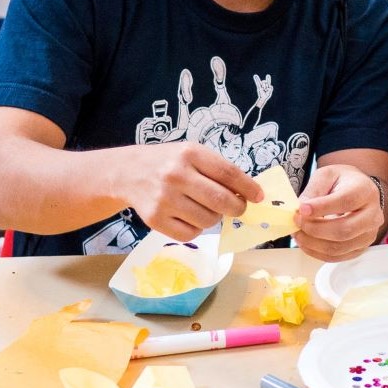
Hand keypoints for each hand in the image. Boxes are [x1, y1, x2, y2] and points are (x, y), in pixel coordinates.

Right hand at [113, 142, 263, 241]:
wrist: (128, 172)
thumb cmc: (168, 162)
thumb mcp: (192, 154)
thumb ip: (217, 170)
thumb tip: (248, 193)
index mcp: (190, 153)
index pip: (228, 174)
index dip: (248, 187)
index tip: (259, 196)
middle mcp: (176, 175)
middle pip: (221, 201)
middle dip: (237, 208)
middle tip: (238, 208)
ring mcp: (164, 199)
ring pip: (208, 221)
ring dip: (214, 218)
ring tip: (203, 207)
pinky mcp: (155, 220)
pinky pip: (190, 234)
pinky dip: (196, 229)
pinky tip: (189, 216)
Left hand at [294, 164, 382, 261]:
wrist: (357, 191)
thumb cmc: (342, 182)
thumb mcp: (327, 175)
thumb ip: (314, 191)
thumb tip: (300, 211)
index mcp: (365, 191)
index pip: (346, 202)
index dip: (322, 207)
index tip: (301, 209)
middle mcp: (373, 215)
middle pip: (343, 230)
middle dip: (314, 229)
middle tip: (297, 222)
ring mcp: (369, 235)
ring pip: (338, 247)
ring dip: (312, 243)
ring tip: (298, 233)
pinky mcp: (361, 248)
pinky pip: (337, 257)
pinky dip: (317, 252)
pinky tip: (306, 242)